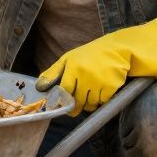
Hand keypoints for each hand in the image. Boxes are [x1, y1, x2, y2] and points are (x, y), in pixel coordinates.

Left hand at [36, 19, 156, 114]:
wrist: (118, 49)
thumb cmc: (90, 55)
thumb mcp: (69, 59)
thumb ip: (53, 72)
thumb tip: (38, 87)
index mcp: (72, 67)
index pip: (63, 91)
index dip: (61, 101)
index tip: (60, 106)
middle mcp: (85, 75)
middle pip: (76, 101)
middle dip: (75, 106)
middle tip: (75, 107)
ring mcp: (99, 81)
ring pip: (89, 104)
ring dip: (89, 103)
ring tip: (91, 93)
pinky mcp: (111, 87)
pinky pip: (102, 102)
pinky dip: (101, 100)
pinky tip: (101, 91)